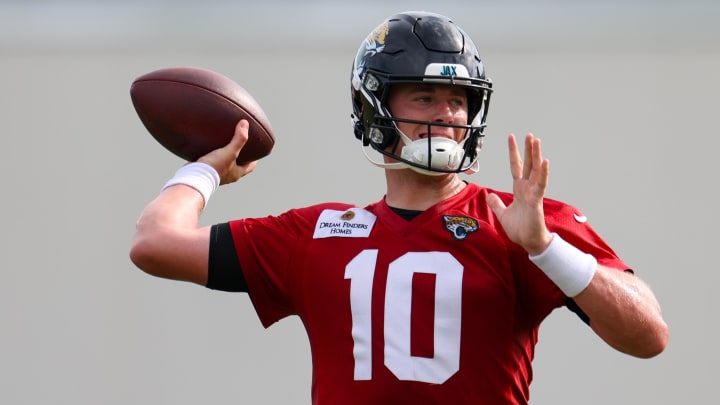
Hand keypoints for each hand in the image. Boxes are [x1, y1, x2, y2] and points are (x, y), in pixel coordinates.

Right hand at [198, 120, 257, 184]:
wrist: (194, 177)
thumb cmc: (215, 167)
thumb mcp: (230, 151)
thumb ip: (239, 139)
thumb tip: (245, 123)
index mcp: (237, 173)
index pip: (250, 166)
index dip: (254, 159)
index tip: (256, 150)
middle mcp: (228, 175)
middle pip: (238, 165)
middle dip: (241, 157)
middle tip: (240, 145)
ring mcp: (217, 174)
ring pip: (225, 164)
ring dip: (226, 156)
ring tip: (225, 144)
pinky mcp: (206, 171)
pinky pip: (213, 162)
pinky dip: (214, 156)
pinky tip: (209, 147)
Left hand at [486, 133, 552, 254]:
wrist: (528, 242)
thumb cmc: (520, 229)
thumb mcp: (502, 214)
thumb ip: (496, 204)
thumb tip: (489, 195)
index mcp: (519, 189)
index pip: (516, 167)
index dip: (514, 153)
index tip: (512, 138)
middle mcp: (527, 188)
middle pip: (528, 164)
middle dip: (528, 149)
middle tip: (529, 135)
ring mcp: (533, 193)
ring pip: (535, 170)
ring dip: (536, 155)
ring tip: (536, 141)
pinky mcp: (536, 201)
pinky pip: (540, 184)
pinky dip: (543, 173)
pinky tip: (545, 161)